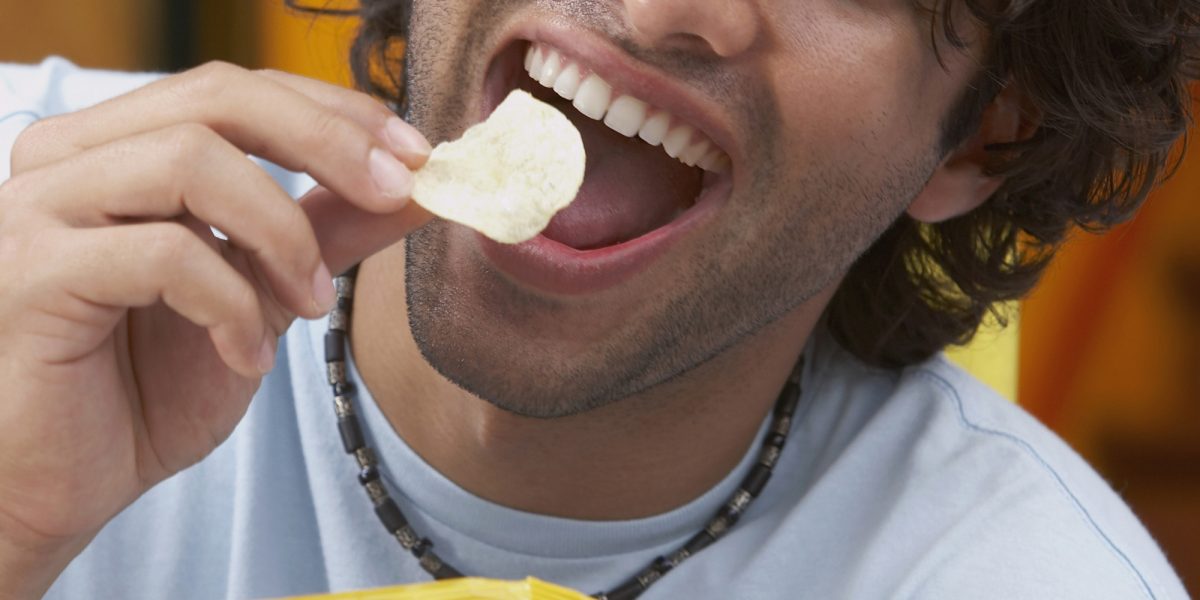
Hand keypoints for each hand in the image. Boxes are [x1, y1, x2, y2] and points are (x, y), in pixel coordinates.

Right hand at [0, 62, 431, 596]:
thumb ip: (327, 233)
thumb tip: (417, 187)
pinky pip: (162, 255)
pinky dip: (231, 305)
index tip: (415, 154)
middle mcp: (72, 158)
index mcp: (120, 148)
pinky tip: (248, 357)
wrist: (63, 486)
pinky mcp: (32, 274)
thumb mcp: (263, 296)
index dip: (334, 112)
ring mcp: (41, 208)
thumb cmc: (147, 387)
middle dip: (326, 142)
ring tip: (311, 303)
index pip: (238, 90)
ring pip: (189, 160)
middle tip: (395, 191)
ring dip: (280, 233)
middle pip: (215, 99)